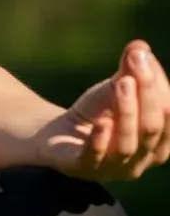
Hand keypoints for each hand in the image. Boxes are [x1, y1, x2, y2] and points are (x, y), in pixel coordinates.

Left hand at [36, 39, 169, 181]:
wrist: (57, 134)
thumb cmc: (97, 112)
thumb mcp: (115, 89)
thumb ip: (130, 70)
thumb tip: (140, 46)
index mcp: (158, 143)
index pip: (166, 116)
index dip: (158, 89)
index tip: (142, 58)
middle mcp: (141, 160)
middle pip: (151, 130)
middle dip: (145, 98)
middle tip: (131, 71)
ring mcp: (112, 169)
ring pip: (127, 145)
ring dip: (127, 112)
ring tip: (120, 84)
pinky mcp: (83, 169)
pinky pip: (95, 158)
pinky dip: (101, 140)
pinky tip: (102, 122)